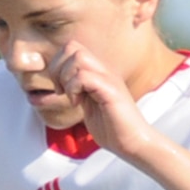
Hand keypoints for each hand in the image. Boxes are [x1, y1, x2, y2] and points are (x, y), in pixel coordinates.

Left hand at [46, 42, 154, 162]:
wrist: (132, 143)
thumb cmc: (112, 129)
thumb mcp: (88, 105)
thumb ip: (78, 91)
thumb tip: (57, 85)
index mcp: (98, 71)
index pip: (71, 48)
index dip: (58, 66)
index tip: (60, 90)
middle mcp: (104, 69)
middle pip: (72, 46)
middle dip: (57, 69)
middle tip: (62, 92)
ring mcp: (108, 78)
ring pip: (78, 57)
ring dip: (66, 78)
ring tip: (72, 98)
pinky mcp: (110, 90)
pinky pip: (84, 76)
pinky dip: (73, 89)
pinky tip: (77, 103)